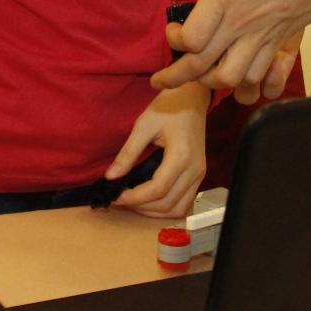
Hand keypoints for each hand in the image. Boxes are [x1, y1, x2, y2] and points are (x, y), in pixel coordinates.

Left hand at [103, 83, 209, 218]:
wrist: (191, 97)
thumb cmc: (169, 106)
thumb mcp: (144, 125)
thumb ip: (128, 153)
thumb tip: (110, 176)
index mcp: (181, 155)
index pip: (157, 189)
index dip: (134, 198)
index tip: (115, 197)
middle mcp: (195, 170)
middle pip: (167, 204)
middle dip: (141, 207)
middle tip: (119, 200)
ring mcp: (200, 174)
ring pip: (178, 209)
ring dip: (154, 212)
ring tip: (132, 202)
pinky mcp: (199, 175)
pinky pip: (184, 202)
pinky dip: (166, 208)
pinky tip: (149, 200)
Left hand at [152, 0, 310, 92]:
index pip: (191, 40)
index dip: (174, 40)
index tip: (171, 28)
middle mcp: (244, 23)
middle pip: (203, 68)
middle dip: (176, 78)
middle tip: (161, 79)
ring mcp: (265, 35)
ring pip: (232, 79)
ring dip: (208, 82)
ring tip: (196, 74)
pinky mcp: (281, 38)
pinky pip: (259, 74)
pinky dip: (241, 81)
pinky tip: (231, 70)